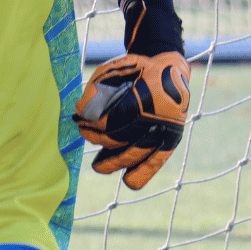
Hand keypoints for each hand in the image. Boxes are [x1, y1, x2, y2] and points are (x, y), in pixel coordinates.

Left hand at [74, 51, 190, 189]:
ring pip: (135, 154)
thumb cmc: (136, 70)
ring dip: (112, 162)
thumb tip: (80, 111)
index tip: (79, 118)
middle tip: (83, 132)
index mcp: (145, 95)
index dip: (93, 122)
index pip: (113, 118)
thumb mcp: (116, 68)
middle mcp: (157, 116)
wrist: (168, 70)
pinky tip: (128, 181)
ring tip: (98, 166)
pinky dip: (142, 174)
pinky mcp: (170, 140)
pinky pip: (156, 161)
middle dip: (97, 138)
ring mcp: (165, 130)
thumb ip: (97, 87)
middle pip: (120, 137)